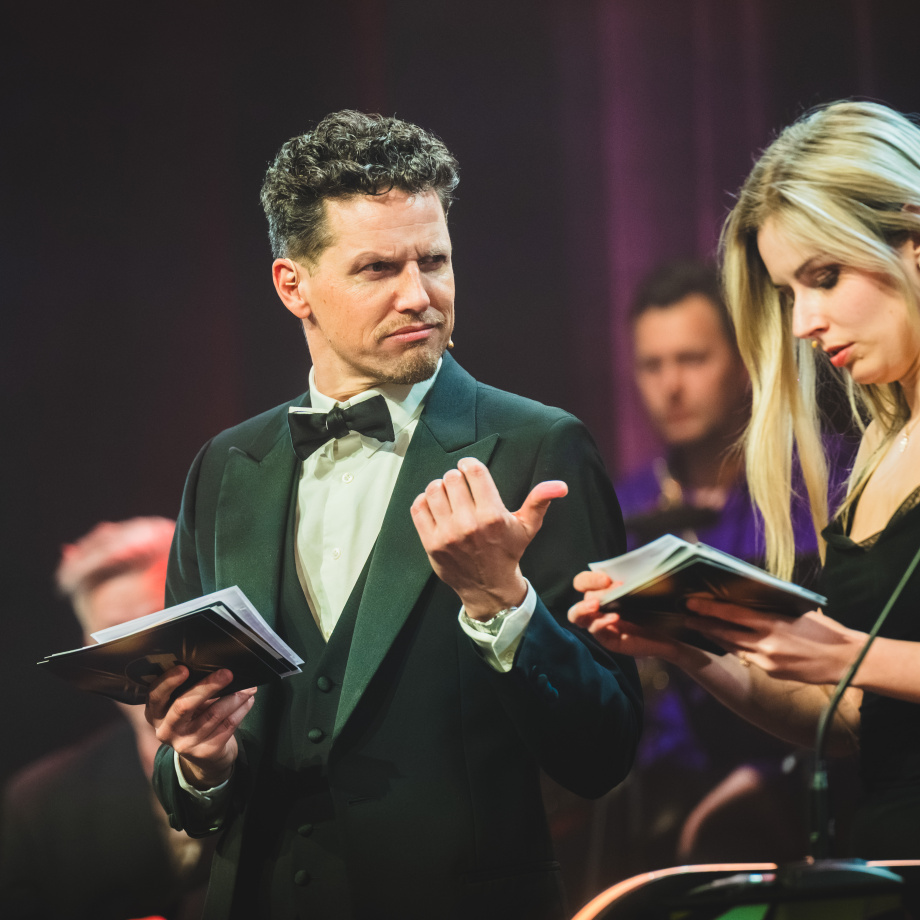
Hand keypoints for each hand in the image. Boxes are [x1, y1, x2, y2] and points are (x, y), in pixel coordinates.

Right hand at [145, 665, 256, 788]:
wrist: (205, 755)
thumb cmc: (195, 719)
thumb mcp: (184, 705)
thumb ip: (191, 688)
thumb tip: (218, 666)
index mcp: (156, 714)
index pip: (155, 696)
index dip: (168, 682)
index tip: (185, 669)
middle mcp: (166, 730)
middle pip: (184, 705)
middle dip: (207, 686)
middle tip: (227, 674)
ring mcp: (185, 744)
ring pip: (213, 714)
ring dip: (234, 697)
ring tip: (247, 687)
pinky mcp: (205, 751)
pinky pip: (227, 725)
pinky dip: (241, 709)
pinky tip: (248, 701)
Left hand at [410, 457, 566, 620]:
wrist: (488, 587)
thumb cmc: (507, 553)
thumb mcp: (527, 527)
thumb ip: (540, 501)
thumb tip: (559, 486)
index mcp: (493, 516)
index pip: (474, 471)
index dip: (470, 464)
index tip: (469, 468)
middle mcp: (469, 524)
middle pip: (452, 478)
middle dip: (456, 477)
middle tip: (460, 486)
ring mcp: (447, 534)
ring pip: (434, 490)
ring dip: (440, 488)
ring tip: (448, 495)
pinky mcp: (431, 543)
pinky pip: (419, 508)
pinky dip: (425, 502)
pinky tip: (436, 507)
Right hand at [568, 570, 700, 663]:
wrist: (672, 631)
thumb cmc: (656, 607)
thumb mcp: (643, 589)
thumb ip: (632, 578)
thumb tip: (628, 569)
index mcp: (602, 592)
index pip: (582, 582)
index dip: (590, 579)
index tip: (607, 578)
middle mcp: (598, 608)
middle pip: (583, 596)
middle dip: (593, 589)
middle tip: (609, 586)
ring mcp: (601, 624)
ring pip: (577, 616)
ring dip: (584, 608)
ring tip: (596, 605)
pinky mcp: (608, 639)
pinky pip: (596, 631)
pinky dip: (601, 623)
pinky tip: (614, 617)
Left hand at [684, 596, 866, 682]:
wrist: (846, 660)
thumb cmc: (824, 630)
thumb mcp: (796, 613)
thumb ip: (770, 610)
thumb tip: (746, 601)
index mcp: (772, 624)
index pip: (732, 614)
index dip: (709, 608)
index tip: (691, 602)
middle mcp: (765, 644)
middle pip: (725, 632)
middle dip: (703, 624)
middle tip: (686, 615)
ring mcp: (767, 661)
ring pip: (732, 647)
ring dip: (715, 636)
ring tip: (700, 627)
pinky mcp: (771, 672)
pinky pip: (746, 658)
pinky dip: (734, 648)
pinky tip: (725, 641)